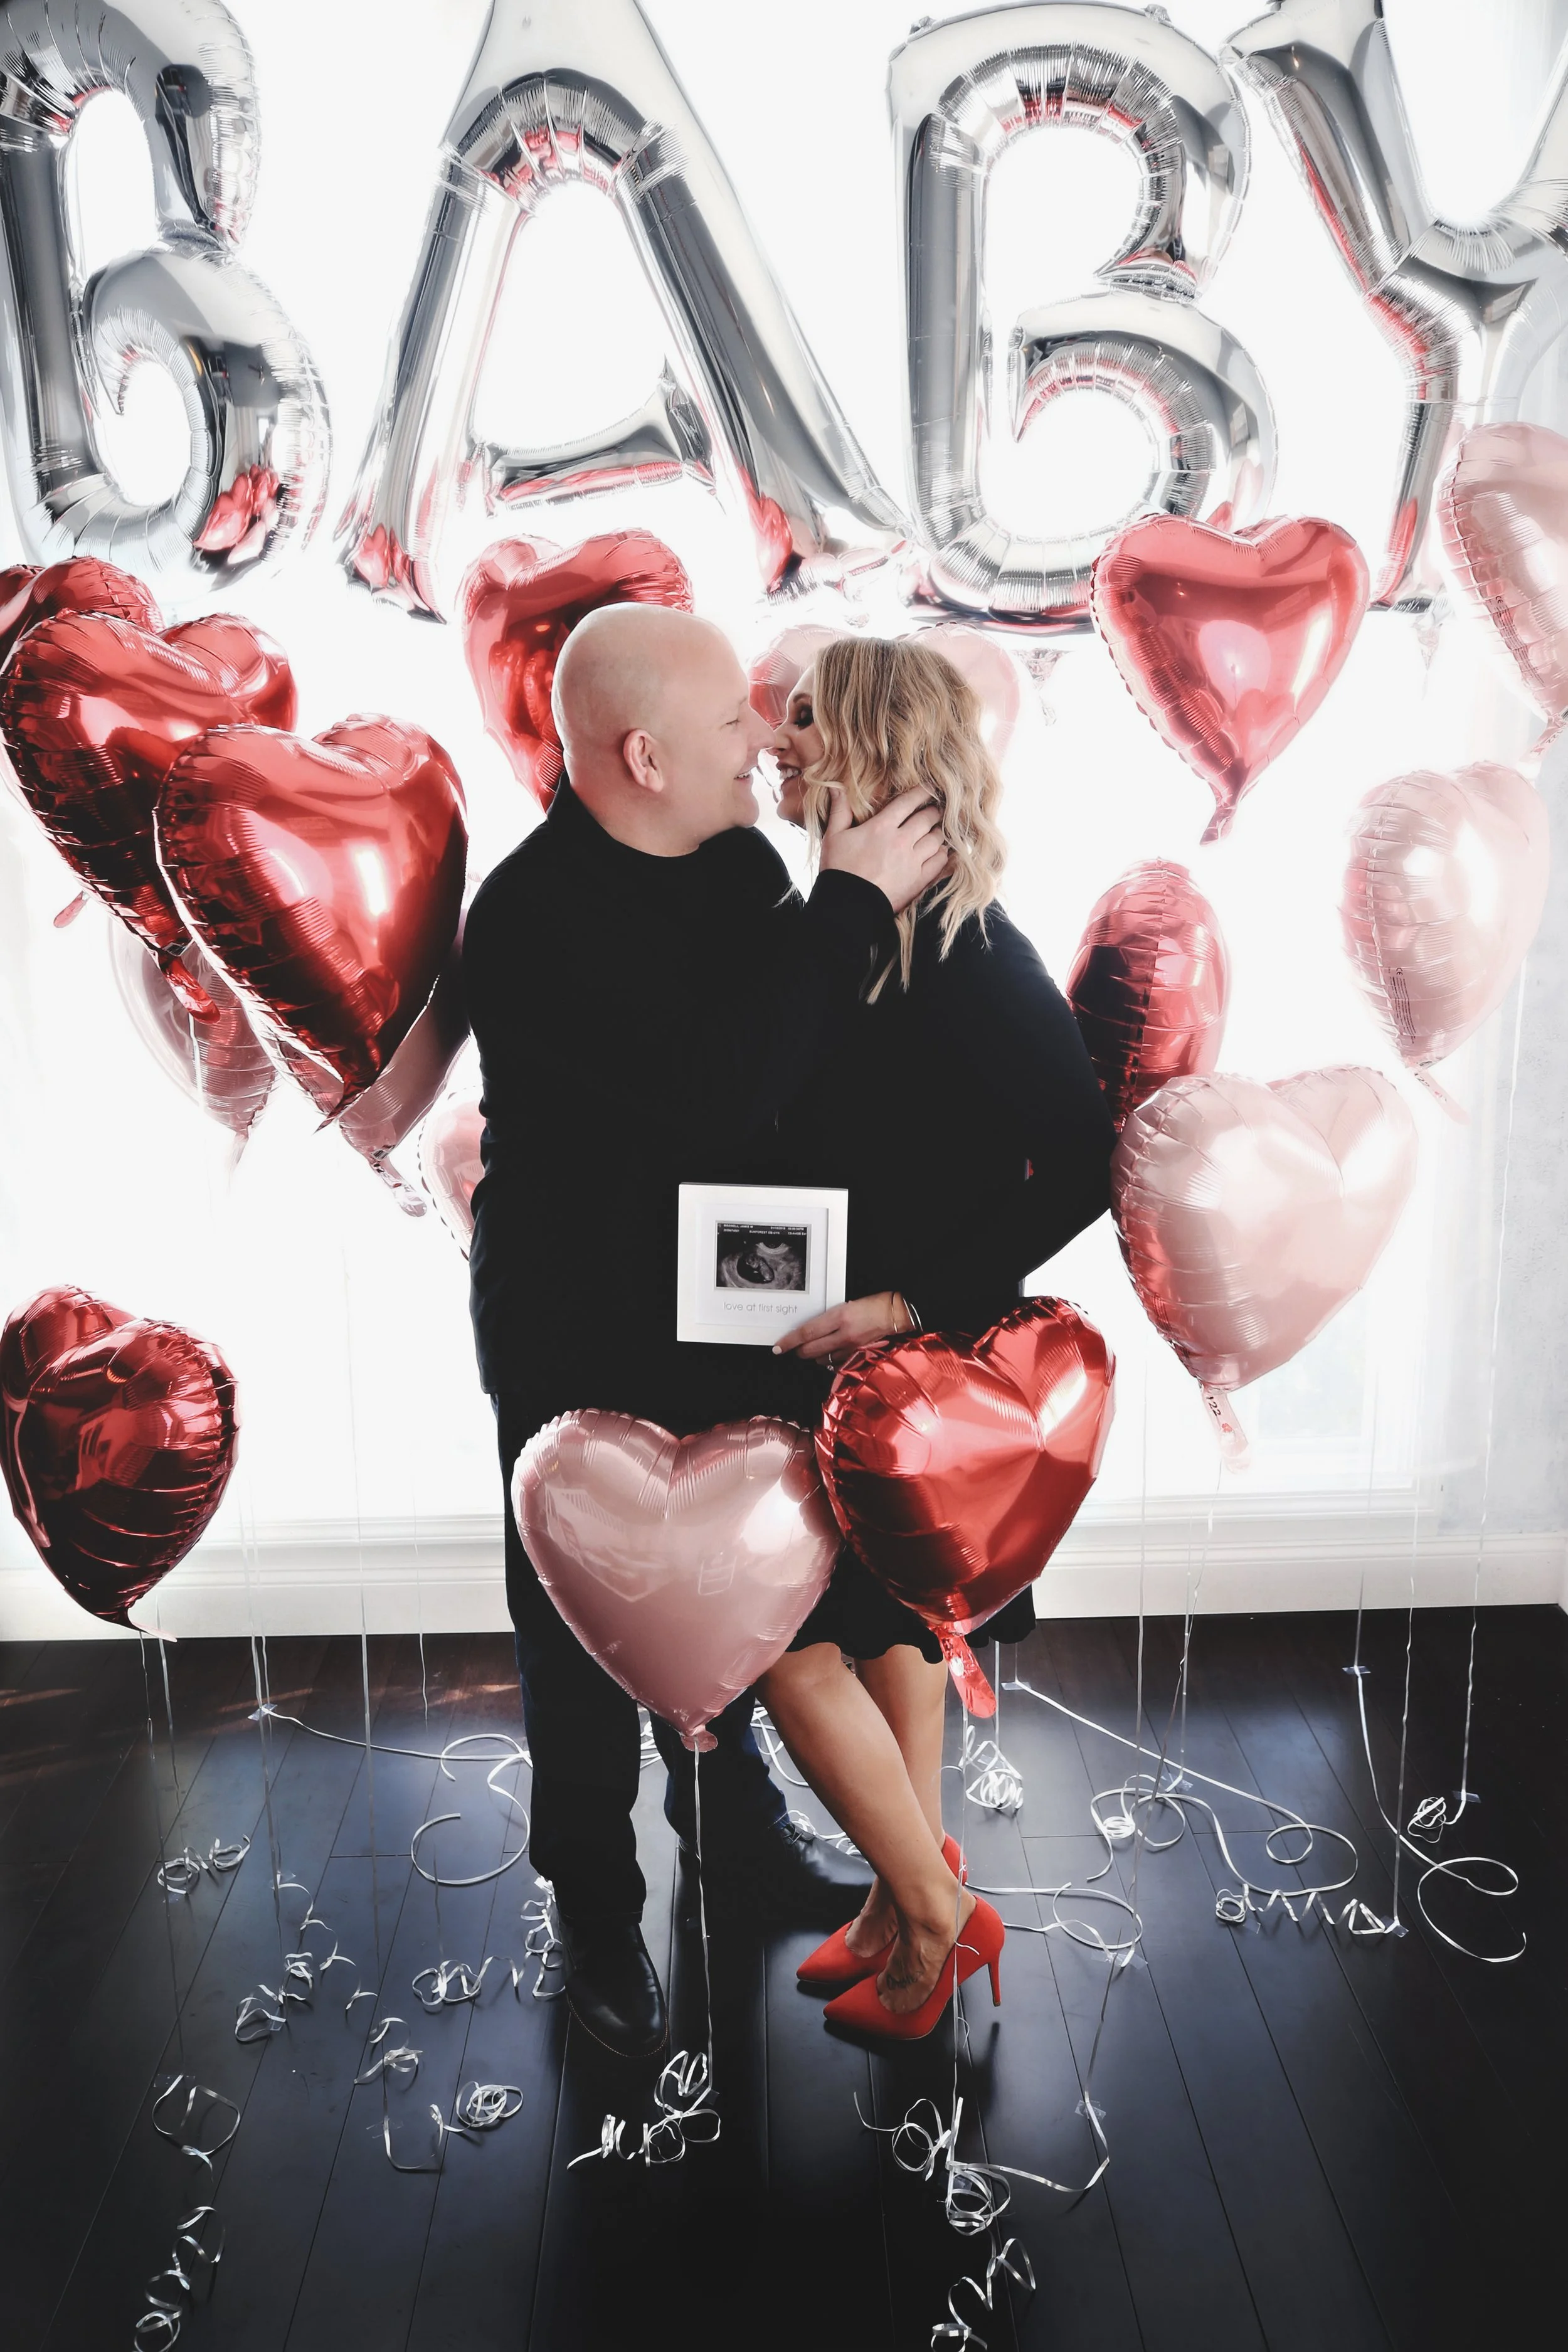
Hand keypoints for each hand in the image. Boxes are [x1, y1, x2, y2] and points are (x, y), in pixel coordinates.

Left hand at [773, 1291, 910, 1362]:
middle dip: (798, 1351)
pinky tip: (829, 1353)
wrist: (895, 1313)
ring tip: (813, 1347)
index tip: (778, 1347)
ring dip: (813, 1356)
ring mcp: (851, 1347)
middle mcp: (843, 1334)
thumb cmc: (871, 1304)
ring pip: (821, 1359)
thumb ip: (827, 1318)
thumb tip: (810, 1330)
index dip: (790, 1341)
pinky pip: (835, 1363)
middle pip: (810, 1350)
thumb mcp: (845, 1305)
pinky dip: (828, 1360)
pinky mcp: (857, 1355)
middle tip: (794, 1347)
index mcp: (839, 1317)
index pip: (807, 1333)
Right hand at [818, 786, 950, 914]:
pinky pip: (940, 861)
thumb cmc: (839, 870)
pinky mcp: (919, 880)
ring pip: (937, 839)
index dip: (922, 792)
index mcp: (882, 827)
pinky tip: (939, 852)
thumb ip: (839, 811)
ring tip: (936, 831)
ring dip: (938, 832)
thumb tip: (836, 788)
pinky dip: (942, 854)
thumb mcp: (834, 837)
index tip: (929, 788)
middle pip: (928, 818)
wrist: (848, 907)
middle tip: (935, 810)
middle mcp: (901, 841)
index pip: (909, 802)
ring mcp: (913, 861)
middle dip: (933, 811)